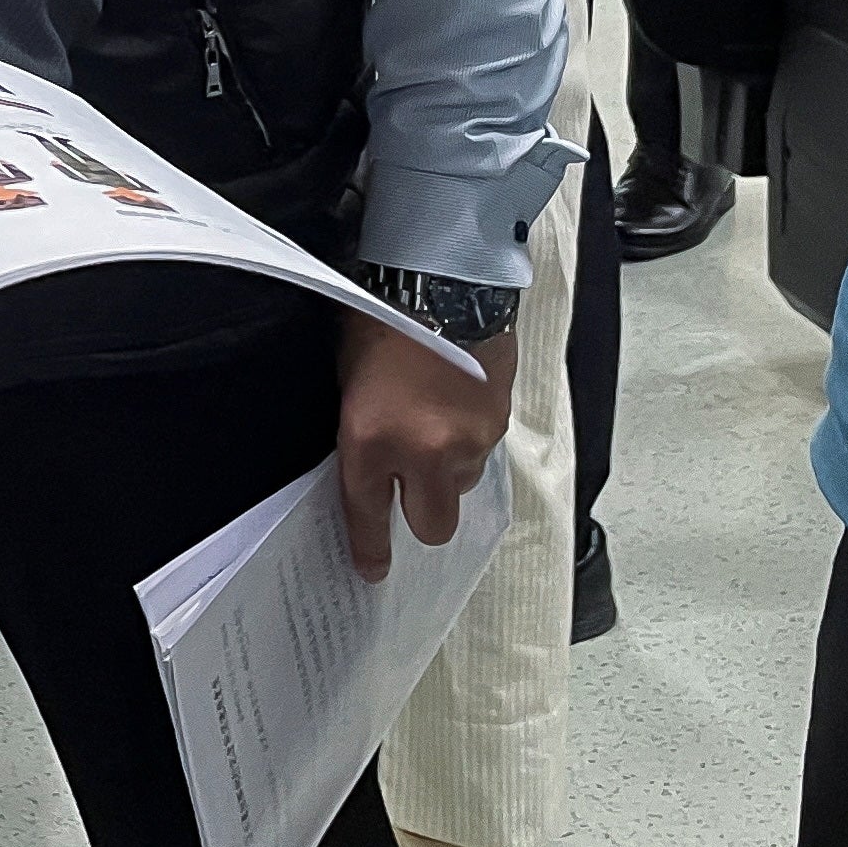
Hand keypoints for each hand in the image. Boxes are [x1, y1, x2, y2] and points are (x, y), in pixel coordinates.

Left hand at [336, 315, 512, 583]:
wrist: (447, 276)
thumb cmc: (382, 314)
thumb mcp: (348, 373)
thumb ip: (360, 426)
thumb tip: (370, 461)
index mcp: (370, 438)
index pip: (367, 513)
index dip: (370, 548)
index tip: (371, 570)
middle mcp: (422, 452)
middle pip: (431, 525)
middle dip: (421, 513)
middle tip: (412, 489)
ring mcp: (468, 440)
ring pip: (462, 484)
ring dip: (448, 467)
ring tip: (435, 420)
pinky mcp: (499, 422)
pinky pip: (482, 449)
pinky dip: (469, 436)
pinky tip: (457, 402)